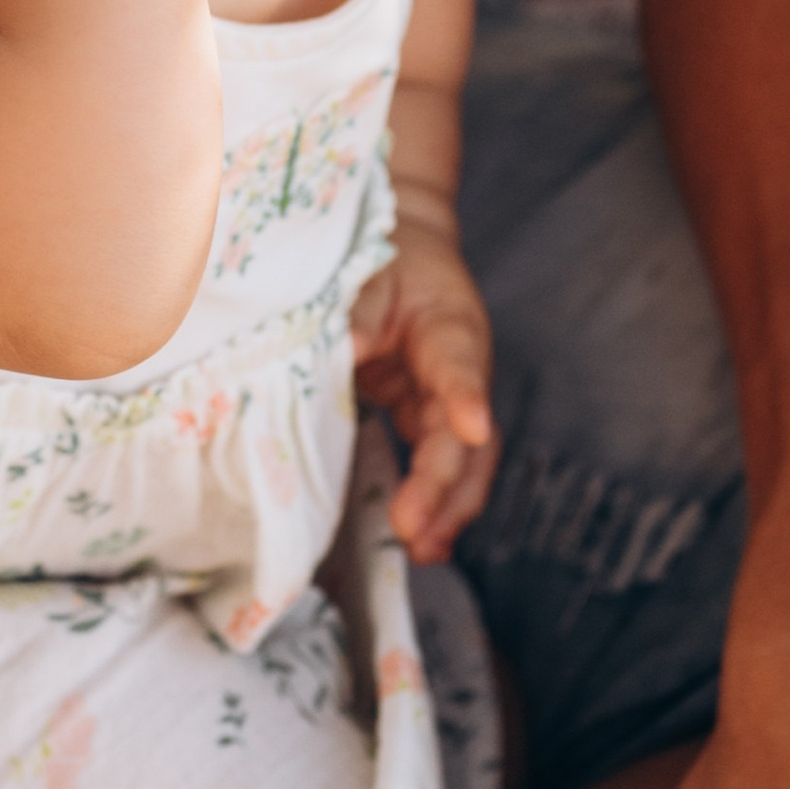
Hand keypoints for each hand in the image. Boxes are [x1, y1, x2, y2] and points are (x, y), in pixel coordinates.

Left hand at [351, 220, 497, 562]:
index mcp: (447, 322)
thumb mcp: (358, 274)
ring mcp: (444, 393)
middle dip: (443, 484)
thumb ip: (344, 318)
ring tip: (422, 549)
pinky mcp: (421, 409)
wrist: (399, 239)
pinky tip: (417, 536)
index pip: (459, 363)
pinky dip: (429, 498)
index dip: (463, 397)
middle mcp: (458, 365)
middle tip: (412, 526)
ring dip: (445, 506)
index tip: (471, 427)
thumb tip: (318, 358)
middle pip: (465, 432)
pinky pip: (435, 461)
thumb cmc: (378, 252)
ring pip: (461, 459)